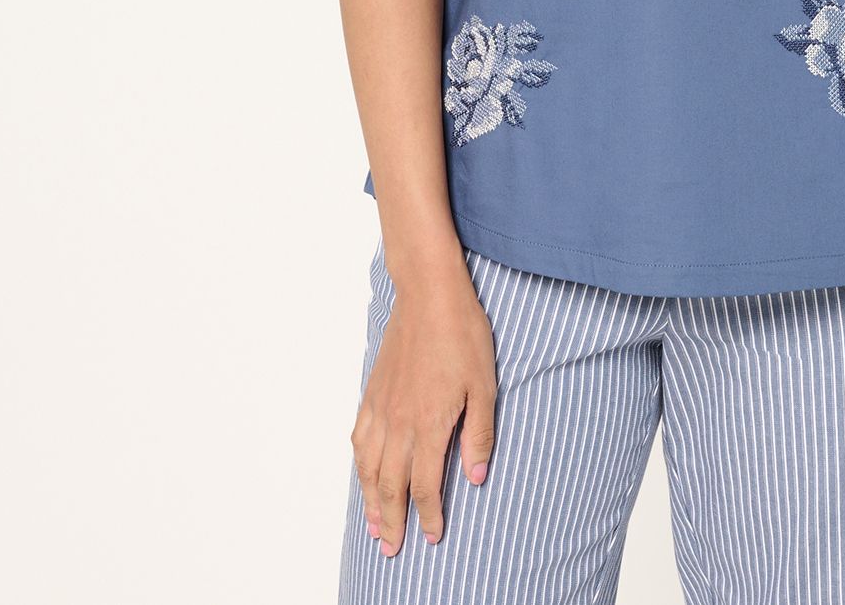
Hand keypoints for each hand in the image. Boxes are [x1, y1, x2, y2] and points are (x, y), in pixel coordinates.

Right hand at [352, 263, 498, 555]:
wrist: (429, 294)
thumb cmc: (462, 335)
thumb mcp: (485, 386)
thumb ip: (479, 435)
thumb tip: (477, 478)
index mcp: (428, 424)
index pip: (426, 485)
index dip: (429, 516)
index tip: (432, 537)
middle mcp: (398, 422)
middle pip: (390, 485)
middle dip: (393, 521)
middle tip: (392, 549)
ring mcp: (381, 407)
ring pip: (369, 467)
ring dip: (371, 500)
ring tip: (374, 525)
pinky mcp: (372, 392)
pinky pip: (359, 438)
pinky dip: (359, 465)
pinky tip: (362, 474)